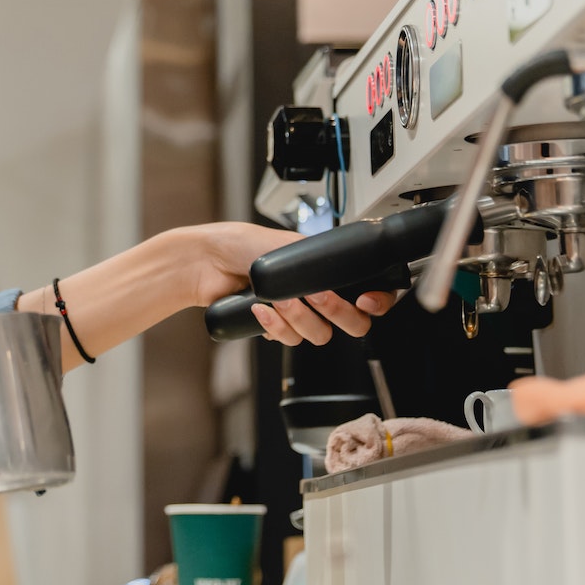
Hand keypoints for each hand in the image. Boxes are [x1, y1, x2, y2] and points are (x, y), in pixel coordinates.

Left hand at [178, 222, 397, 346]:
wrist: (208, 262)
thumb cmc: (243, 244)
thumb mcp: (290, 245)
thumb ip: (321, 261)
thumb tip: (340, 278)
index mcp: (326, 271)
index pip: (369, 294)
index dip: (376, 302)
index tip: (365, 301)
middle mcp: (317, 294)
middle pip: (351, 323)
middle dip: (334, 311)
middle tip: (316, 296)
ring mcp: (297, 313)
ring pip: (318, 335)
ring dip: (298, 317)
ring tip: (277, 299)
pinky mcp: (276, 328)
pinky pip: (289, 340)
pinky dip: (275, 326)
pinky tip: (259, 309)